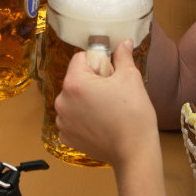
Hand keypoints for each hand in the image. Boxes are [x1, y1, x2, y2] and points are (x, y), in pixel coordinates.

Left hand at [54, 40, 159, 164]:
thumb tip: (123, 43)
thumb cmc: (133, 114)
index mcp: (74, 83)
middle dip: (91, 82)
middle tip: (113, 93)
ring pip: (73, 99)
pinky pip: (72, 118)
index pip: (80, 59)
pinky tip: (100, 124)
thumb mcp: (130, 78)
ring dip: (86, 100)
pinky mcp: (66, 137)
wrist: (134, 152)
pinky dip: (83, 119)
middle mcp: (61, 101)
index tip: (111, 73)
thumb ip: (122, 57)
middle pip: (75, 79)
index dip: (97, 62)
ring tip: (108, 110)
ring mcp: (62, 121)